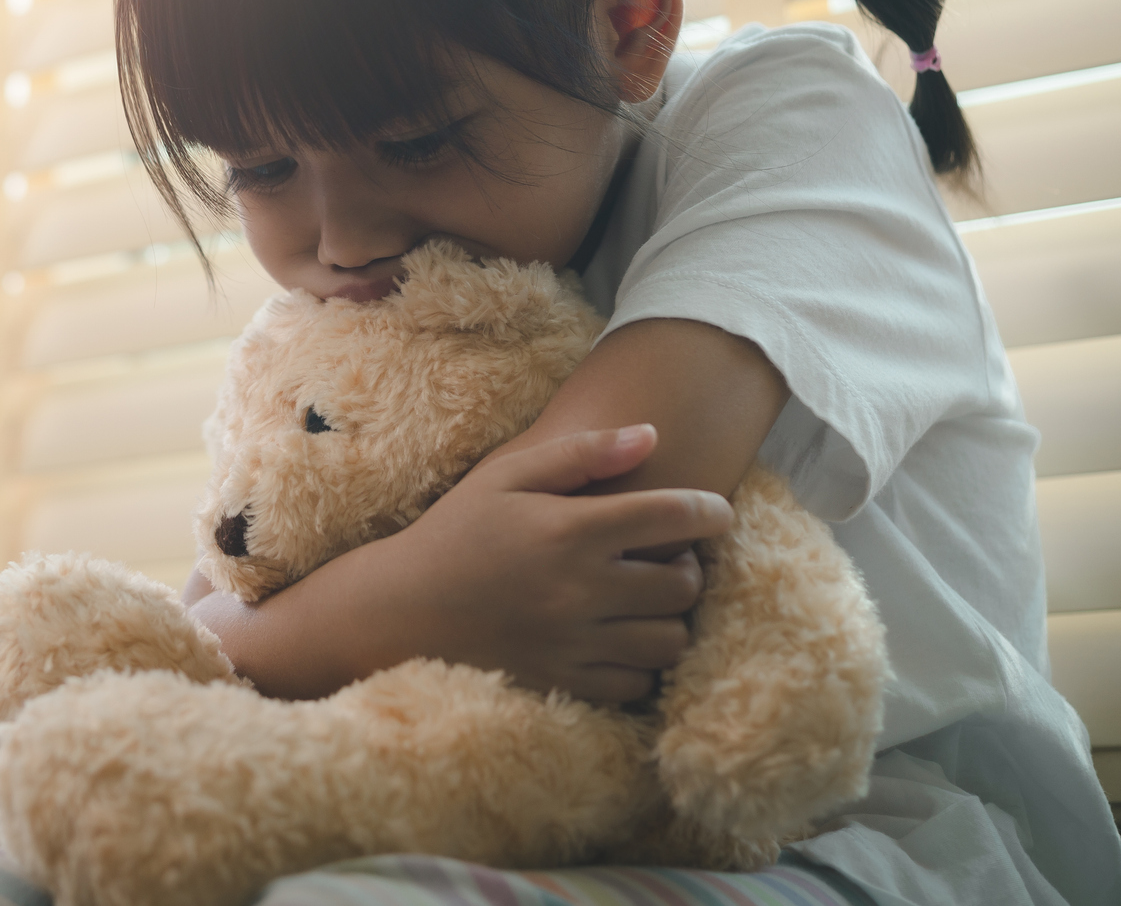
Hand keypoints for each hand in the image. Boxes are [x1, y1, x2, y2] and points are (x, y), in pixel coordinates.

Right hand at [373, 423, 731, 701]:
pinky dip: (642, 664)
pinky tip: (620, 638)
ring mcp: (574, 642)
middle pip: (683, 585)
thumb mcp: (508, 475)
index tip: (717, 511)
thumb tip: (651, 434)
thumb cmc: (458, 531)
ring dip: (671, 618)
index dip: (711, 511)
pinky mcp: (565, 681)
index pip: (673, 517)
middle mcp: (580, 589)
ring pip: (670, 641)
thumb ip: (582, 453)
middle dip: (691, 567)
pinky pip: (637, 685)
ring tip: (648, 600)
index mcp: (570, 530)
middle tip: (669, 556)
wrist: (403, 608)